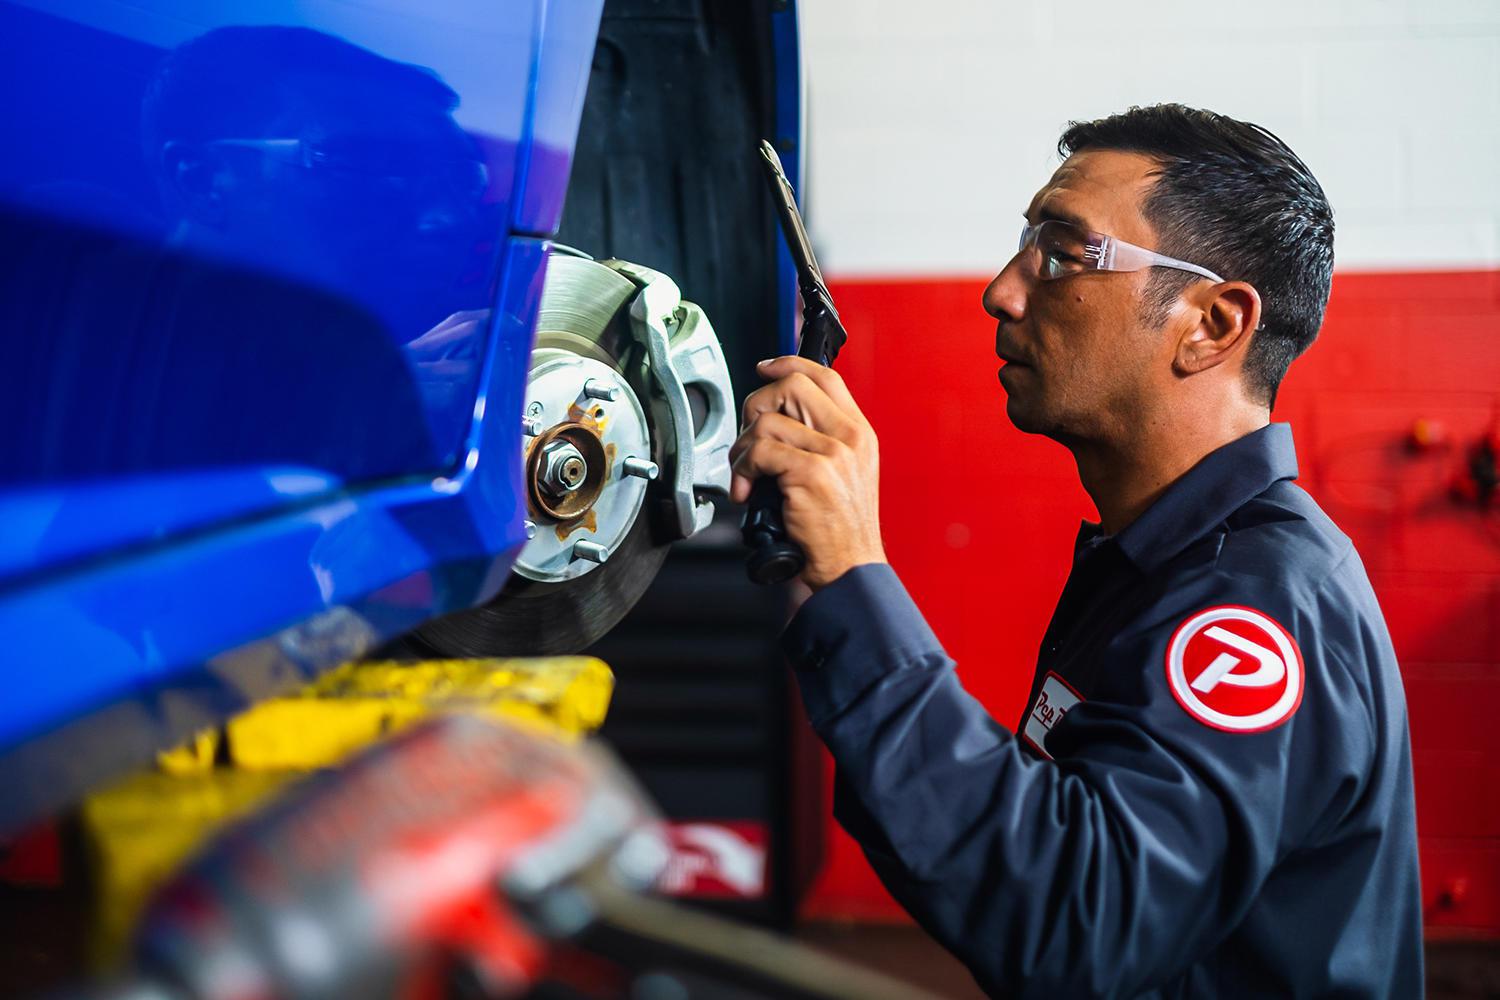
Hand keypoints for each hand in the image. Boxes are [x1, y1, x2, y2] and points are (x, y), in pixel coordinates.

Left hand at [730, 356, 885, 589]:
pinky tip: (748, 490)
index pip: (824, 376)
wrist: (850, 567)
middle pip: (792, 386)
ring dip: (742, 448)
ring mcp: (833, 454)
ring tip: (746, 475)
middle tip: (750, 440)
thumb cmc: (839, 529)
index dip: (788, 364)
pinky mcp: (812, 473)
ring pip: (767, 420)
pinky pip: (760, 450)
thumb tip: (774, 417)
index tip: (764, 369)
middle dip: (756, 407)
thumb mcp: (843, 474)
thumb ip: (819, 441)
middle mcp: (850, 438)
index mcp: (858, 433)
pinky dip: (743, 469)